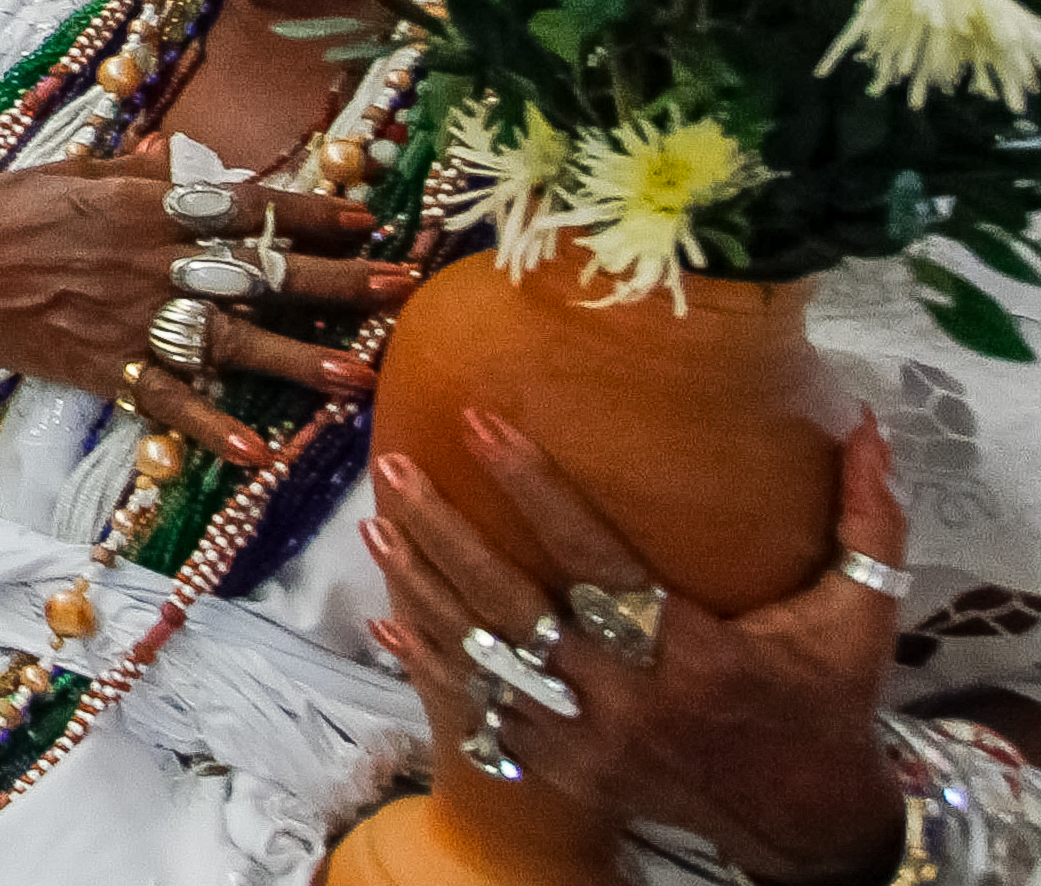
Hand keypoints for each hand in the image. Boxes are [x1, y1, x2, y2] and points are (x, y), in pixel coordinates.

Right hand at [0, 154, 409, 467]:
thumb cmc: (2, 210)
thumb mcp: (70, 172)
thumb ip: (131, 174)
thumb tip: (178, 161)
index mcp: (145, 206)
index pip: (246, 206)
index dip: (310, 213)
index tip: (367, 220)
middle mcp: (149, 261)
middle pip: (259, 272)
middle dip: (335, 282)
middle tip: (400, 287)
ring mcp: (130, 318)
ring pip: (230, 340)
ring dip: (299, 360)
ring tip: (361, 375)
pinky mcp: (105, 367)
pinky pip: (168, 401)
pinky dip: (212, 427)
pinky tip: (259, 451)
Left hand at [366, 408, 912, 885]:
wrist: (806, 822)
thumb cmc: (826, 702)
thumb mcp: (859, 617)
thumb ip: (867, 521)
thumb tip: (868, 427)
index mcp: (693, 651)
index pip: (594, 556)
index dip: (534, 487)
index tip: (478, 422)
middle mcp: (629, 698)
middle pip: (514, 609)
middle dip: (446, 536)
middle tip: (394, 467)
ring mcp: (590, 743)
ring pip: (483, 661)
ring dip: (423, 592)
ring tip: (376, 526)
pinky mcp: (568, 773)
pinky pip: (481, 716)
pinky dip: (431, 669)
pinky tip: (387, 622)